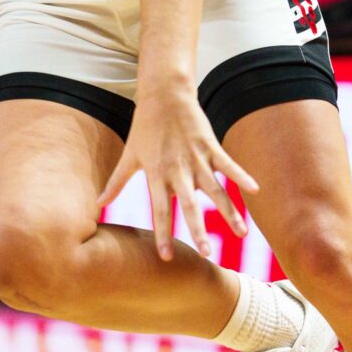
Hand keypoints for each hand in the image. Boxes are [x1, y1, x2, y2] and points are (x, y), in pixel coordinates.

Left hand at [94, 87, 255, 261]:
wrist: (164, 94)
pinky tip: (255, 191)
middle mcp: (177, 170)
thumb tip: (97, 204)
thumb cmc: (144, 127)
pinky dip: (241, 176)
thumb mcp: (129, 155)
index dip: (162, 233)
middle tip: (206, 254)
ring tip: (242, 233)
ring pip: (215, 189)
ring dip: (228, 211)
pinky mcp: (211, 145)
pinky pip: (228, 164)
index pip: (159, 210)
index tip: (166, 257)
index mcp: (156, 174)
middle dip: (198, 229)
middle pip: (188, 204)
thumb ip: (116, 182)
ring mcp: (196, 158)